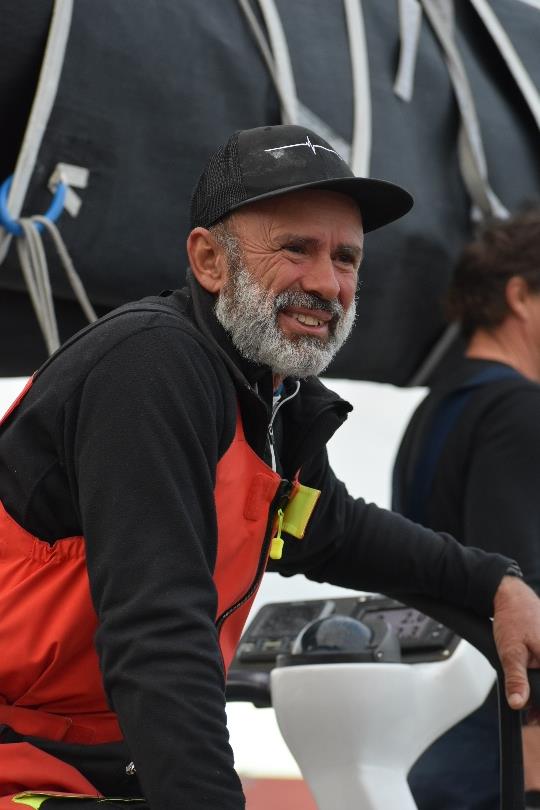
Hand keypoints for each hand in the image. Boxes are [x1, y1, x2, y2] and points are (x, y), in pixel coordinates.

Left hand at [493, 576, 539, 709]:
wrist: (511, 596)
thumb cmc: (513, 617)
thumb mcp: (511, 651)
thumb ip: (516, 678)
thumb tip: (518, 702)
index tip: (533, 718)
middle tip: (528, 714)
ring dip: (538, 692)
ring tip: (528, 702)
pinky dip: (539, 681)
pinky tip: (531, 686)